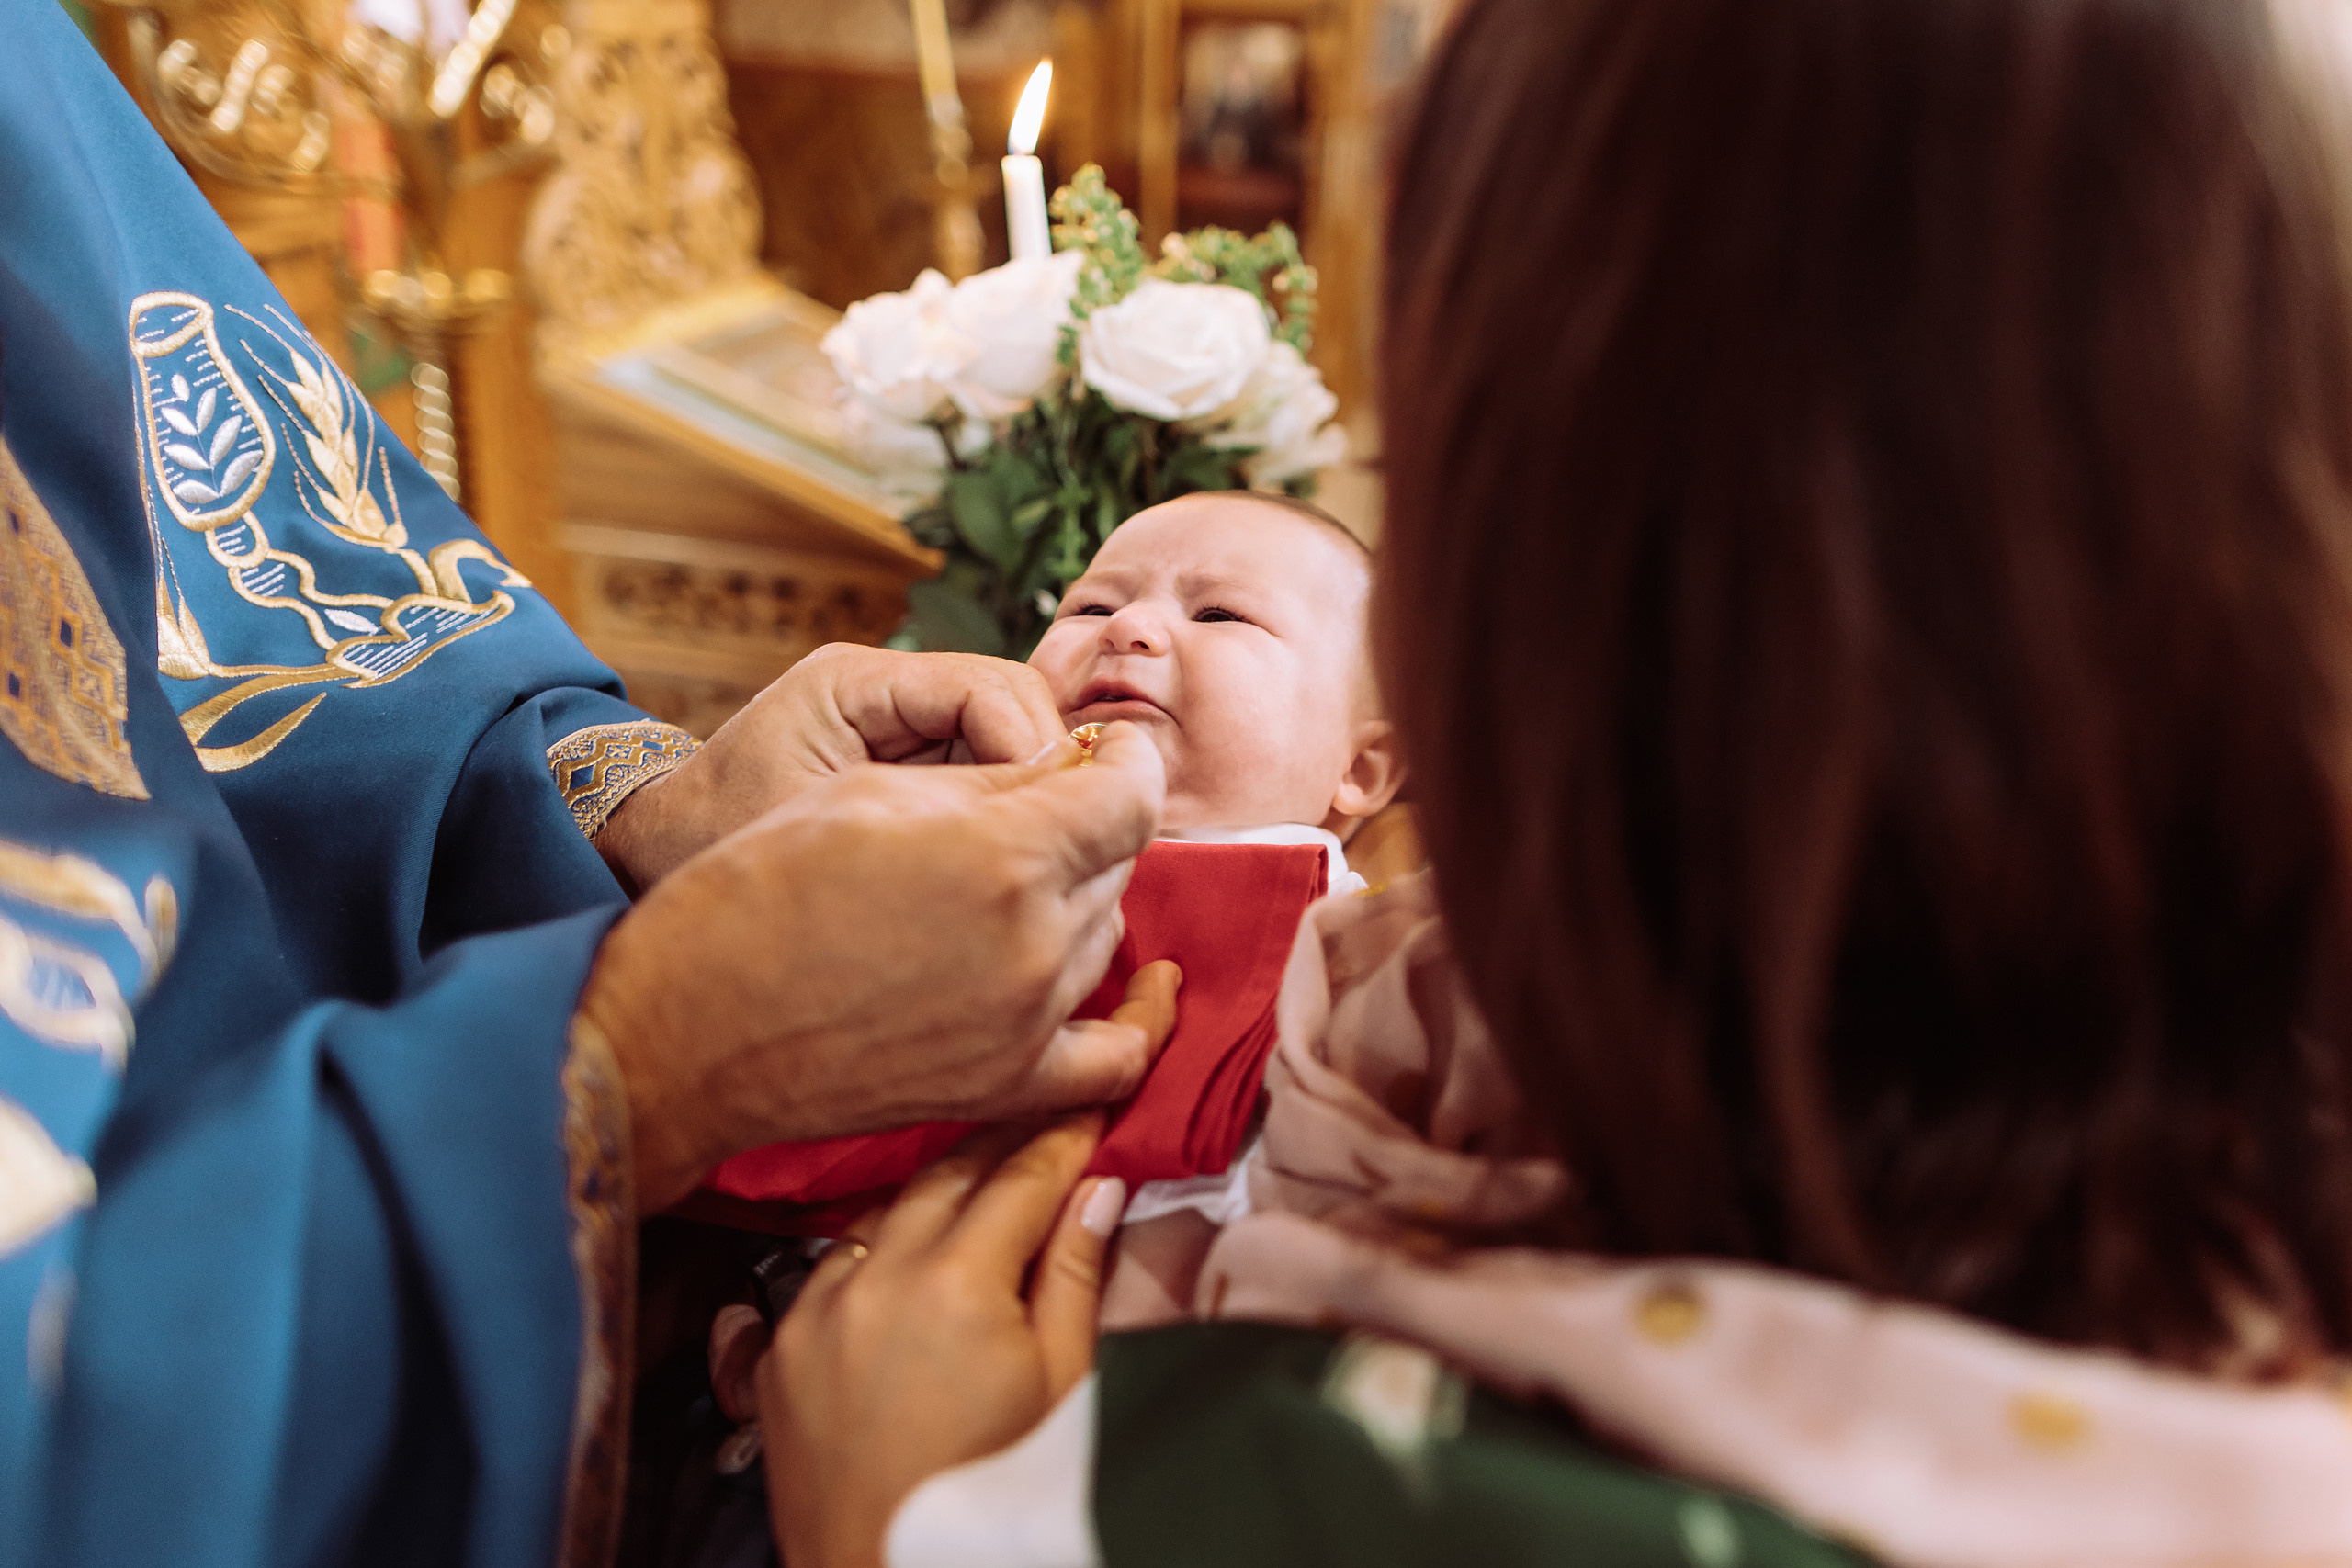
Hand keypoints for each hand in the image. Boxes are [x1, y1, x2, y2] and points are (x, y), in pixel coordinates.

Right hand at [580, 724, 1168, 1210]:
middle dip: (1086, 826)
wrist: (689, 1026)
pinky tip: (1122, 986)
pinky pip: (1110, 1058)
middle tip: (1031, 814)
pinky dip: (1126, 1018)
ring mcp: (1025, 1024)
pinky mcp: (1004, 1085)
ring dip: (1078, 900)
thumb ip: (995, 779)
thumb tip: (1077, 769)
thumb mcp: (873, 791)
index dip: (1126, 762)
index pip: (1133, 794)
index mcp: (1003, 857)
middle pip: (1118, 862)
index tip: (1109, 754)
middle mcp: (1033, 946)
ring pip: (1105, 937)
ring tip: (1007, 886)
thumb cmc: (758, 889)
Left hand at [596, 645, 1066, 890]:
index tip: (1048, 824)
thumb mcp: (806, 827)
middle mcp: (892, 692)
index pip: (994, 690)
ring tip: (1035, 872)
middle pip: (1022, 710)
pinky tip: (1005, 876)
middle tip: (1060, 856)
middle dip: (1052, 777)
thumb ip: (917, 813)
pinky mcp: (917, 768)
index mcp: (858, 683)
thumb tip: (1035, 809)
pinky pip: (993, 784)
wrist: (649, 860)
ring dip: (1037, 805)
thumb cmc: (709, 844)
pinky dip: (1010, 825)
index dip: (1038, 752)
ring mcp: (908, 727)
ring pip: (1021, 750)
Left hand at [762, 1107, 1149, 1567]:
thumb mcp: (1061, 1384)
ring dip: (934, 1195)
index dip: (1063, 1142)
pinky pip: (829, 1267)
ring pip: (883, 1212)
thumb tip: (1097, 1189)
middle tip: (1042, 1127)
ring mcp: (817, 1310)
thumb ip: (1075, 1275)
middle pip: (949, 1175)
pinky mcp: (780, 1347)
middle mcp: (878, 1278)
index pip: (1022, 1179)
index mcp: (959, 1284)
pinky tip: (905, 1260)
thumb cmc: (990, 1491)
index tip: (1091, 1118)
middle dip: (1001, 1146)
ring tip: (979, 1188)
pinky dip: (874, 1252)